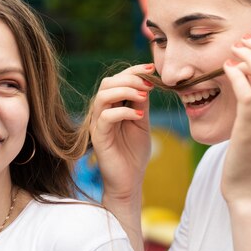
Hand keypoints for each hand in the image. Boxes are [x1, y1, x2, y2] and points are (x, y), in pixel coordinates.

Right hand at [89, 63, 154, 202]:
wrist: (129, 182)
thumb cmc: (134, 153)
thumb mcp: (142, 123)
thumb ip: (141, 104)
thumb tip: (147, 82)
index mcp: (112, 106)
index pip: (117, 80)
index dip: (133, 71)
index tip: (152, 68)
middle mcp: (101, 112)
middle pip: (107, 83)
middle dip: (130, 78)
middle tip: (149, 84)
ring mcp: (97, 124)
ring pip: (103, 96)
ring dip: (125, 91)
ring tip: (144, 96)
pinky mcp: (98, 137)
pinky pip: (106, 116)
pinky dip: (124, 111)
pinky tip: (140, 115)